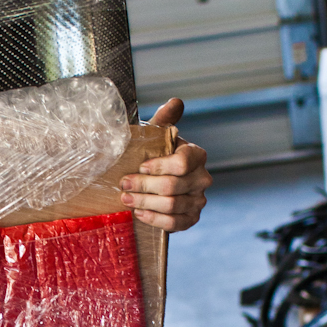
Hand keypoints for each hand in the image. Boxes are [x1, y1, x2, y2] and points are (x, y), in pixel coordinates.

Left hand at [120, 98, 210, 231]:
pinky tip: (140, 213)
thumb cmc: (153, 155)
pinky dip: (155, 219)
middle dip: (144, 186)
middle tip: (123, 184)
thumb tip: (175, 102)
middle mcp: (203, 178)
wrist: (154, 180)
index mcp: (197, 155)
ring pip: (172, 205)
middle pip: (173, 186)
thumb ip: (164, 119)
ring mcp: (198, 200)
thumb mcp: (156, 135)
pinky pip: (175, 224)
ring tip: (126, 199)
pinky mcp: (191, 218)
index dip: (160, 166)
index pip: (183, 162)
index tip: (140, 166)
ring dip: (145, 202)